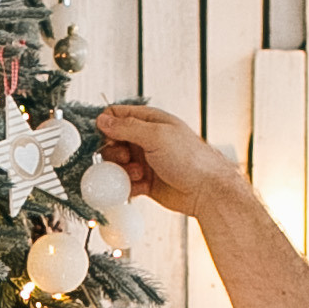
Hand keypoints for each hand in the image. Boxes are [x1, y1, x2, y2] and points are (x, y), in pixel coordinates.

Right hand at [92, 102, 239, 217]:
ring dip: (122, 171)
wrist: (206, 191)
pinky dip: (128, 186)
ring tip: (138, 175)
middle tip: (125, 159)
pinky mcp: (146, 182)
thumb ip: (127, 127)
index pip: (117, 116)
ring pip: (117, 165)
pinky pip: (125, 183)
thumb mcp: (156, 136)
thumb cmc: (189, 159)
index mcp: (149, 121)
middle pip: (112, 142)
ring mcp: (145, 161)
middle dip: (114, 153)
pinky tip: (141, 187)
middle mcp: (145, 140)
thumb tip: (102, 120)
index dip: (106, 126)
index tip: (106, 139)